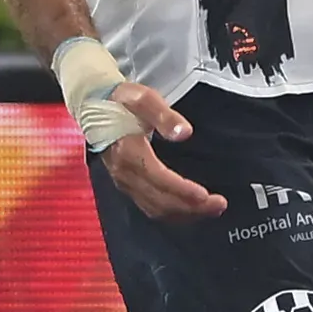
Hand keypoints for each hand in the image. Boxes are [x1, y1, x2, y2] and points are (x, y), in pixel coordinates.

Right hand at [97, 84, 227, 221]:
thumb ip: (164, 115)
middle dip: (191, 207)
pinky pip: (150, 206)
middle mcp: (124, 173)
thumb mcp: (142, 98)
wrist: (93, 106)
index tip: (206, 196)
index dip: (182, 191)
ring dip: (184, 213)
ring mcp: (124, 182)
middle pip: (160, 200)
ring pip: (155, 208)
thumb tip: (185, 133)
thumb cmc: (121, 100)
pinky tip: (189, 209)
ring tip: (210, 209)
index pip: (159, 179)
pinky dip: (172, 212)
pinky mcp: (126, 184)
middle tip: (219, 205)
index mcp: (128, 152)